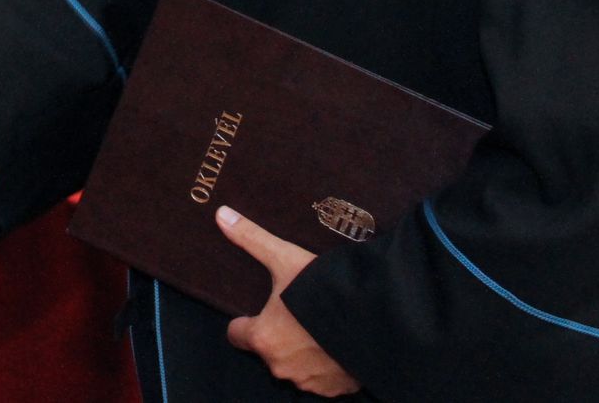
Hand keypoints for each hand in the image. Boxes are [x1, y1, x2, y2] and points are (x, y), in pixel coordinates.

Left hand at [218, 206, 359, 396]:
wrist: (378, 318)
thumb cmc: (324, 289)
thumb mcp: (285, 258)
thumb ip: (251, 239)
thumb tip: (220, 214)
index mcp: (263, 338)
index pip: (236, 334)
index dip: (246, 320)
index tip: (261, 310)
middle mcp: (281, 365)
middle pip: (267, 349)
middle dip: (278, 334)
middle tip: (296, 311)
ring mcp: (309, 381)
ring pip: (295, 365)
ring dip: (302, 350)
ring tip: (318, 324)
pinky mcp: (335, 389)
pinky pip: (322, 378)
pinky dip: (327, 364)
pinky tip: (337, 341)